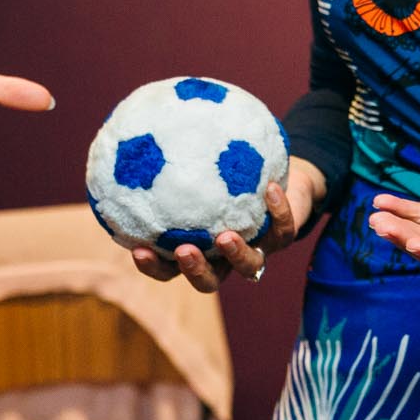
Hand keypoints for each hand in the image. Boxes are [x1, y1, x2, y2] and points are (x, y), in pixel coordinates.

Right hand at [138, 158, 325, 292]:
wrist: (278, 181)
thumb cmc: (228, 175)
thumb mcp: (200, 169)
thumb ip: (172, 163)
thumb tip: (137, 139)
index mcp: (201, 250)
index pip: (171, 268)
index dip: (154, 267)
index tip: (138, 250)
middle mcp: (226, 258)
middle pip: (209, 281)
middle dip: (194, 270)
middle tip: (183, 251)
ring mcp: (257, 250)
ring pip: (248, 266)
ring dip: (236, 254)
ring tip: (225, 236)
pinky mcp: (283, 237)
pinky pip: (283, 229)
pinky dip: (277, 211)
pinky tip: (269, 189)